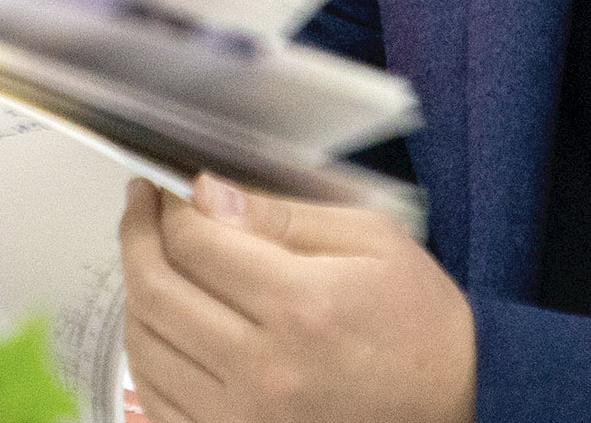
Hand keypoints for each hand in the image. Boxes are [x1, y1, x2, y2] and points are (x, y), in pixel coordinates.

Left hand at [119, 175, 473, 422]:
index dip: (167, 208)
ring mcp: (245, 421)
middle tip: (139, 211)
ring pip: (146, 349)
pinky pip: (158, 404)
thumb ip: (284, 216)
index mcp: (302, 307)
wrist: (455, 407)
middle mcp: (265, 370)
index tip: (162, 190)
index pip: (195, 243)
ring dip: (135, 296)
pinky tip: (159, 327)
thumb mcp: (372, 242)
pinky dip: (146, 360)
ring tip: (149, 262)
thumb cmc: (419, 324)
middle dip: (136, 239)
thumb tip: (205, 194)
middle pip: (157, 292)